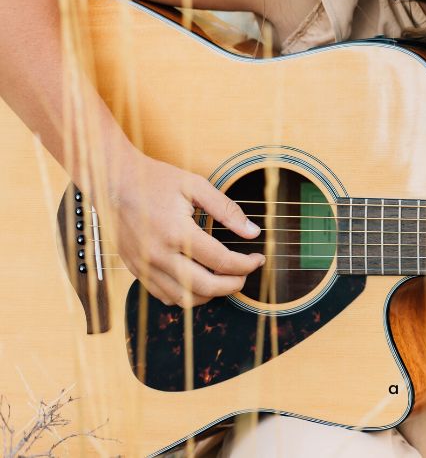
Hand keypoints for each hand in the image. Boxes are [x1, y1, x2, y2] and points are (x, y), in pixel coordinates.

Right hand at [109, 147, 264, 306]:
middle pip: (205, 287)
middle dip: (233, 285)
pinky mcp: (136, 270)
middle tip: (246, 273)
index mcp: (177, 232)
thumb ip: (226, 209)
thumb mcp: (196, 185)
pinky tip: (199, 280)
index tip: (258, 259)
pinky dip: (186, 295)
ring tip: (225, 278)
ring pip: (184, 298)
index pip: (220, 261)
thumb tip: (252, 231)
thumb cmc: (156, 180)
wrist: (114, 181)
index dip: (245, 264)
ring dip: (211, 294)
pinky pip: (163, 296)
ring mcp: (144, 266)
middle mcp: (158, 255)